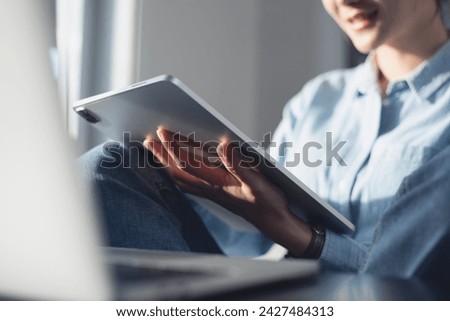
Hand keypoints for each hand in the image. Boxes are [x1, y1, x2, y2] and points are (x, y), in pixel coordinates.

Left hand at [143, 128, 311, 255]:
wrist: (273, 222)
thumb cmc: (268, 202)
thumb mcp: (258, 182)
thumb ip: (239, 164)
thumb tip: (223, 144)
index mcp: (218, 183)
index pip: (189, 163)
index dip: (174, 146)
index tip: (162, 131)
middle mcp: (210, 189)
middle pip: (178, 170)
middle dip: (162, 154)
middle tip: (148, 139)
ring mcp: (210, 193)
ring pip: (181, 177)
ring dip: (165, 163)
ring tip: (153, 150)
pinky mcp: (214, 195)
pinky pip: (188, 184)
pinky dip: (176, 175)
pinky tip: (172, 171)